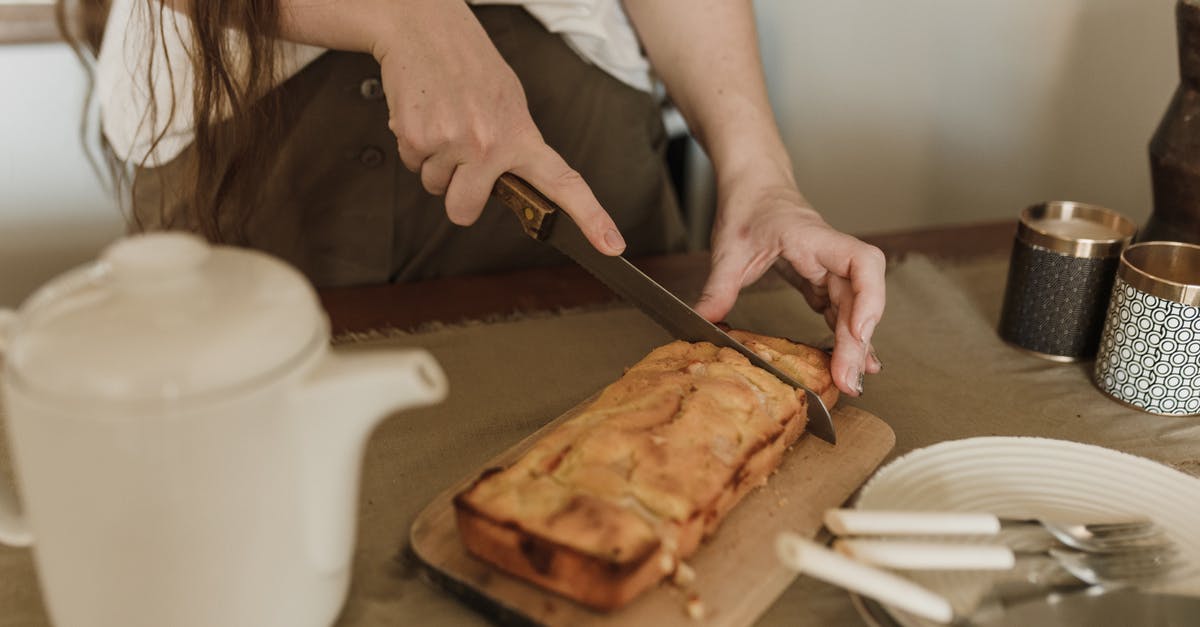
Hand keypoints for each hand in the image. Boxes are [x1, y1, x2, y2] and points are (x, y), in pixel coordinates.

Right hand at [369, 1, 625, 254]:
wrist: (425, 28)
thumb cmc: (469, 65)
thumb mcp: (509, 102)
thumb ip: (513, 145)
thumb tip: (508, 182)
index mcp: (522, 136)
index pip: (564, 183)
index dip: (590, 218)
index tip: (612, 245)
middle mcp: (489, 145)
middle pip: (463, 211)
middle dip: (455, 195)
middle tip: (457, 157)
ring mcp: (452, 143)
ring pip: (434, 186)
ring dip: (434, 161)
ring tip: (442, 120)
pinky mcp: (416, 138)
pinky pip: (411, 164)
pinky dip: (413, 144)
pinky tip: (423, 114)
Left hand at [694, 182, 885, 396]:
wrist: (755, 183)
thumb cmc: (748, 205)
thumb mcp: (728, 249)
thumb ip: (717, 287)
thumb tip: (701, 322)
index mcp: (813, 238)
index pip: (862, 263)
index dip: (869, 298)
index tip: (860, 332)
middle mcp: (829, 254)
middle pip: (860, 297)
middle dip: (858, 341)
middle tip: (849, 381)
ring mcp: (829, 267)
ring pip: (854, 307)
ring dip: (855, 344)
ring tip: (851, 381)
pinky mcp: (822, 279)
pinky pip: (841, 309)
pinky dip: (846, 335)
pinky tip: (850, 360)